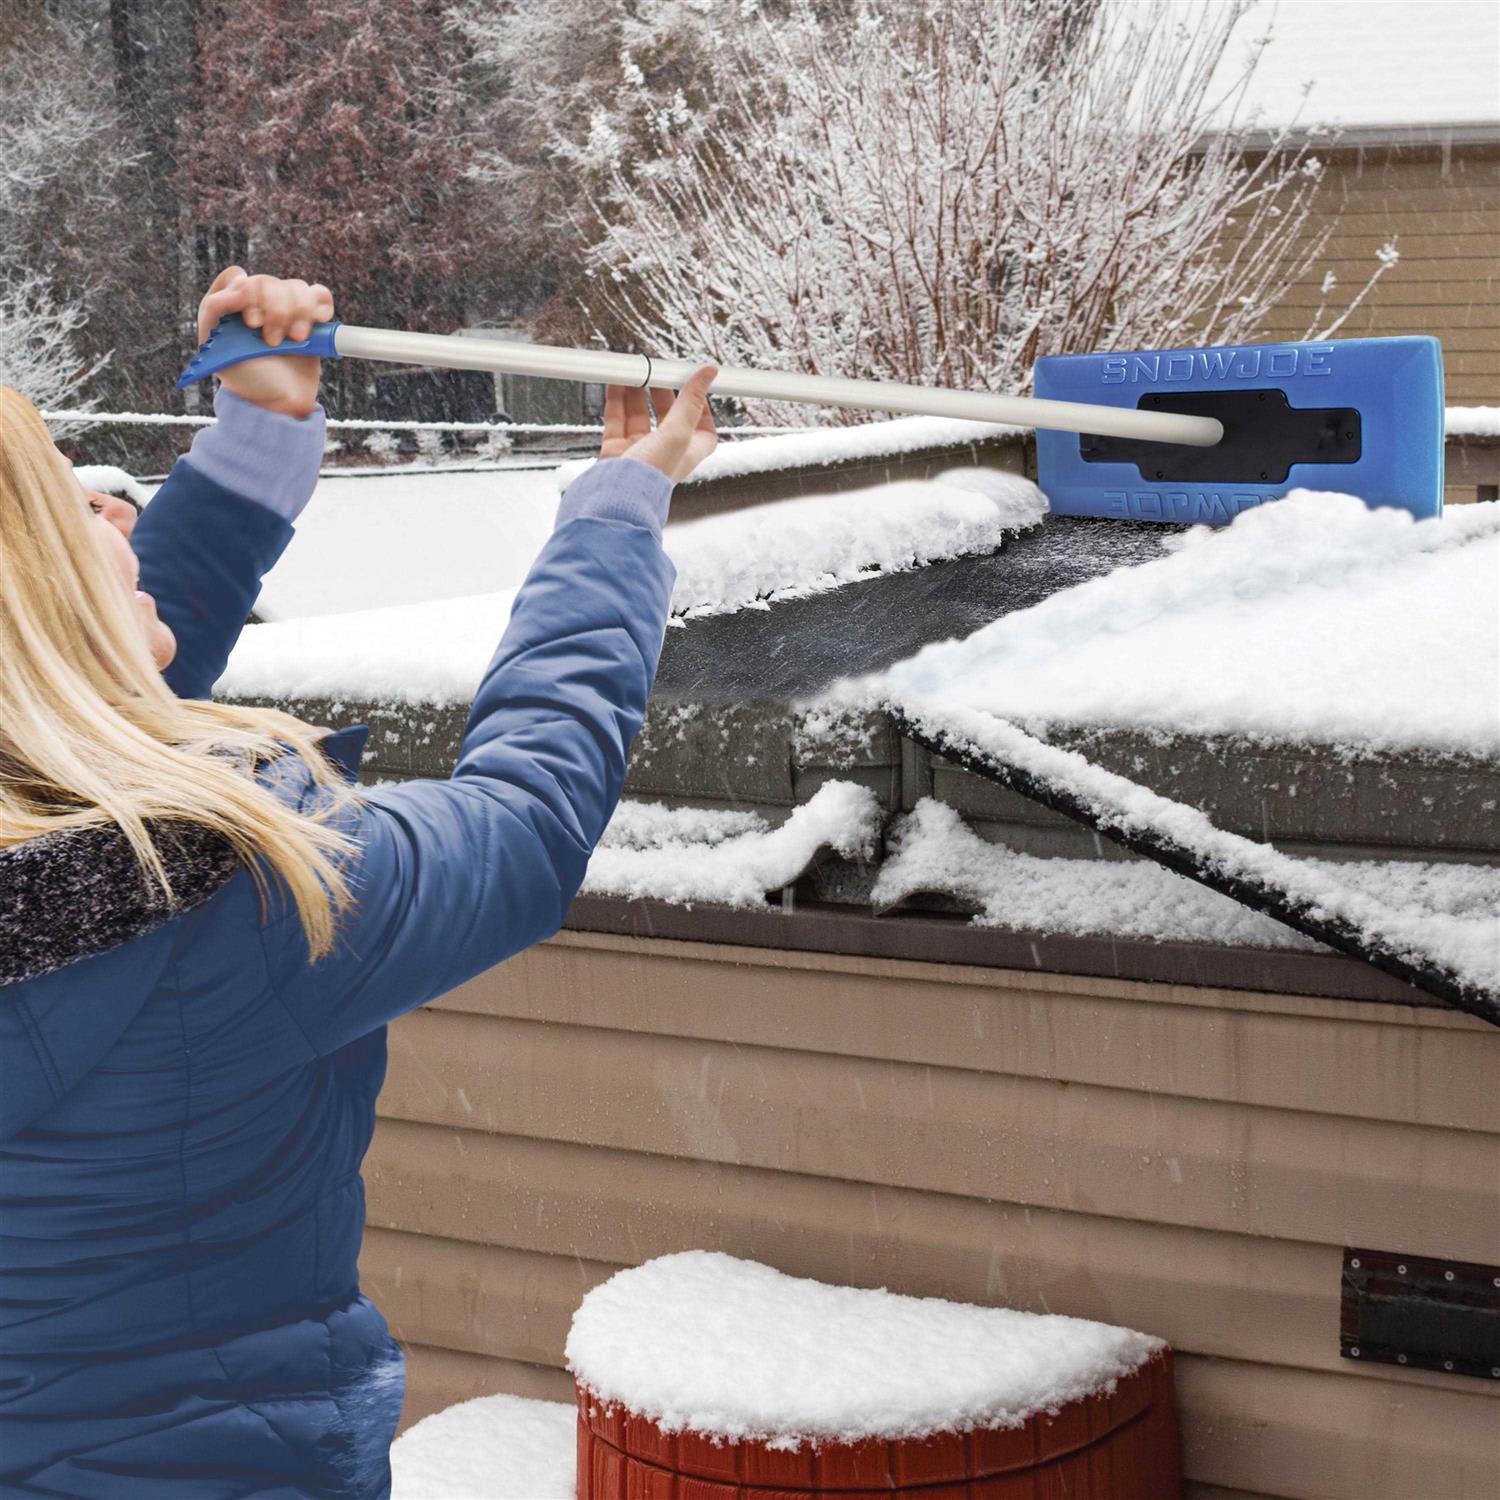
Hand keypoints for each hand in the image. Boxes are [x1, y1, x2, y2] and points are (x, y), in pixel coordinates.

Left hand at [196, 266, 333, 418]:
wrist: (280, 405)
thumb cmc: (247, 381)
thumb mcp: (216, 348)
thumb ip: (215, 308)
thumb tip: (240, 278)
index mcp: (231, 308)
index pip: (238, 278)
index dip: (247, 294)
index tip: (251, 322)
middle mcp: (258, 305)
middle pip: (269, 282)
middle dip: (274, 311)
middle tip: (271, 341)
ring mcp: (286, 311)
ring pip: (296, 287)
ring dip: (298, 313)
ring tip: (295, 341)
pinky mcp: (312, 321)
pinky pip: (320, 295)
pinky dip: (320, 304)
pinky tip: (317, 322)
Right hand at [599, 364, 718, 483]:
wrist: (617, 496)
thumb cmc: (652, 474)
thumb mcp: (679, 432)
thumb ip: (691, 400)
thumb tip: (709, 373)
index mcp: (687, 452)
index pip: (703, 428)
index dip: (701, 407)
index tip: (695, 386)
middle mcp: (664, 452)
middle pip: (668, 415)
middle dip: (661, 392)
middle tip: (657, 371)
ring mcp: (639, 450)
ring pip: (639, 414)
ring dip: (637, 392)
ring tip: (635, 371)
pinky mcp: (616, 449)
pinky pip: (616, 419)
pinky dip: (616, 399)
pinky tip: (616, 382)